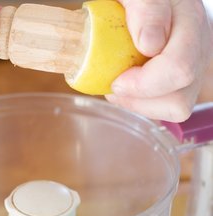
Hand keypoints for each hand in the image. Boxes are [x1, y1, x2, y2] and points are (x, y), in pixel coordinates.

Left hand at [106, 0, 212, 121]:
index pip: (178, 68)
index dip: (144, 84)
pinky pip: (166, 106)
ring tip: (121, 87)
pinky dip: (143, 103)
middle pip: (179, 100)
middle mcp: (198, 51)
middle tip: (115, 85)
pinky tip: (130, 88)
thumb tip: (149, 45)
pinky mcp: (182, 81)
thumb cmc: (141, 0)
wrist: (151, 5)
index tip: (117, 81)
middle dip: (140, 100)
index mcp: (189, 24)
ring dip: (141, 105)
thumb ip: (146, 9)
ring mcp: (193, 68)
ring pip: (175, 108)